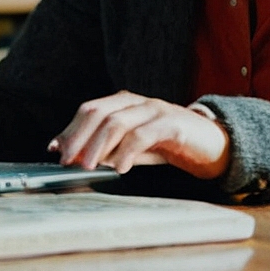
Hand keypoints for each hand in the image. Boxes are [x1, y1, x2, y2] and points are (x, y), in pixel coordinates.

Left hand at [49, 92, 231, 178]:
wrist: (214, 144)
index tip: (55, 149)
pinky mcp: (174, 124)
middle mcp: (138, 102)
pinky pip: (144, 135)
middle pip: (99, 113)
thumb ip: (108, 149)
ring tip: (89, 166)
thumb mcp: (134, 147)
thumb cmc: (170, 144)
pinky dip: (127, 152)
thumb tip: (75, 156)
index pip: (90, 110)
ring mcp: (156, 110)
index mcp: (125, 102)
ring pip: (117, 122)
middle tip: (68, 161)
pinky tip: (120, 168)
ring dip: (98, 146)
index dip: (71, 129)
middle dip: (79, 137)